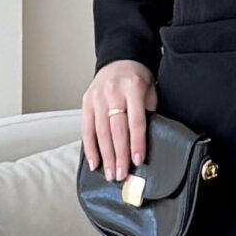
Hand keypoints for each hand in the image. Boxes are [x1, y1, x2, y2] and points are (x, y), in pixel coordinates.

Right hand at [83, 60, 157, 182]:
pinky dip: (90, 148)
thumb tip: (145, 143)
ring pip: (100, 132)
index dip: (136, 143)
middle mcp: (113, 92)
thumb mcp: (150, 91)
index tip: (137, 161)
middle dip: (119, 155)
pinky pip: (86, 129)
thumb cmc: (137, 80)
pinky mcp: (86, 102)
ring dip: (106, 156)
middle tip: (122, 175)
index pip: (135, 121)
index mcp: (133, 88)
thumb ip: (147, 113)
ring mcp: (97, 97)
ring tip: (111, 174)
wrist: (119, 60)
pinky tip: (95, 162)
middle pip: (116, 129)